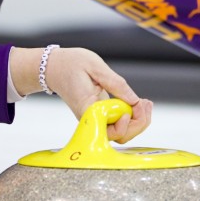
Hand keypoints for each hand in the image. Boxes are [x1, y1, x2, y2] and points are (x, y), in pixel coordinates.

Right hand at [10, 46, 152, 142]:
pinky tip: (138, 103)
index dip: (127, 122)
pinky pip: (118, 124)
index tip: (135, 103)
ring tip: (145, 103)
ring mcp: (96, 119)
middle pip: (120, 136)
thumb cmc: (70, 64)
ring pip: (122, 133)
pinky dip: (132, 116)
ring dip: (138, 121)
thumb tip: (134, 100)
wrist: (54, 67)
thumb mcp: (95, 66)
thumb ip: (116, 84)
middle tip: (145, 103)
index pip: (112, 130)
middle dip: (139, 123)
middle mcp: (91, 119)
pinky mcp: (100, 116)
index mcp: (88, 109)